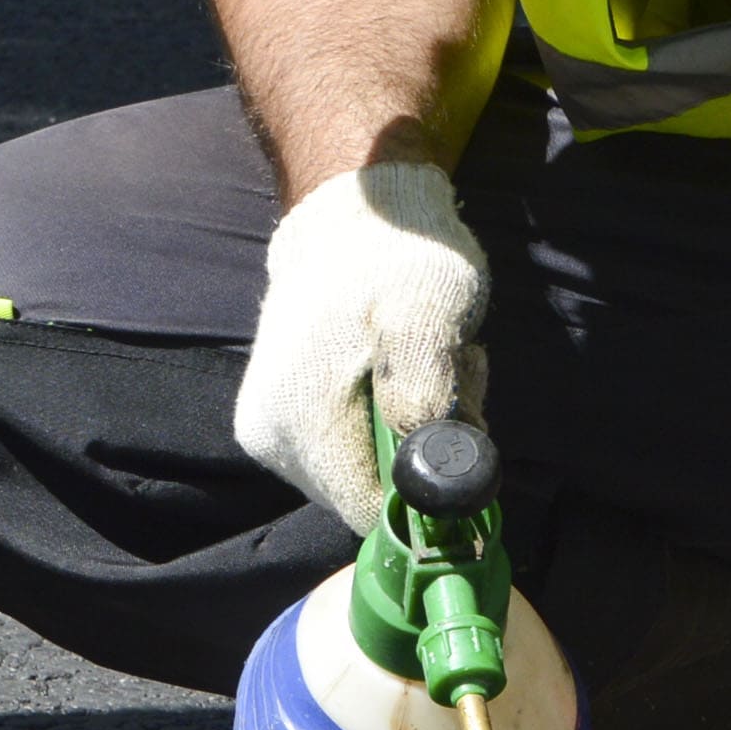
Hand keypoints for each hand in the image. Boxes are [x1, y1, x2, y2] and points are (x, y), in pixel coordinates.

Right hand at [233, 159, 490, 533]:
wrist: (355, 216)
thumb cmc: (398, 259)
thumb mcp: (429, 317)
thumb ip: (424, 397)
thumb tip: (428, 473)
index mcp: (300, 425)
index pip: (374, 513)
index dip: (430, 482)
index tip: (457, 416)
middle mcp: (274, 443)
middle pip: (374, 494)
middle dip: (426, 447)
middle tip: (450, 374)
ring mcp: (274, 434)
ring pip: (372, 472)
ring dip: (417, 428)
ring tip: (430, 361)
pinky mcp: (286, 422)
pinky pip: (357, 448)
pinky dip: (396, 417)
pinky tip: (405, 367)